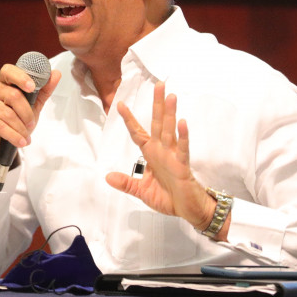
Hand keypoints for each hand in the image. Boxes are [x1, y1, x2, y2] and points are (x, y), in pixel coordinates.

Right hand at [0, 64, 59, 178]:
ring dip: (21, 128)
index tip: (32, 87)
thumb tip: (56, 73)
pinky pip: (0, 126)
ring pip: (8, 114)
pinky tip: (21, 142)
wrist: (0, 144)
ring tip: (26, 136)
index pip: (9, 71)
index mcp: (3, 81)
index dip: (21, 77)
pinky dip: (14, 136)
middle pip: (13, 96)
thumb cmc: (16, 120)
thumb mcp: (32, 105)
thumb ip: (43, 90)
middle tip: (32, 124)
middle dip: (27, 113)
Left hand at [108, 83, 220, 236]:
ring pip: (170, 131)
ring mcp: (173, 156)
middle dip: (157, 105)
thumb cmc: (169, 198)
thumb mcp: (142, 191)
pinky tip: (182, 122)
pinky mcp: (183, 166)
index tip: (120, 104)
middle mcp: (162, 151)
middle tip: (159, 85)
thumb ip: (126, 183)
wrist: (188, 210)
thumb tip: (108, 176)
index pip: (138, 133)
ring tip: (170, 96)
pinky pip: (182, 149)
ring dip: (170, 114)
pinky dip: (182, 136)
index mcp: (151, 155)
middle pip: (158, 124)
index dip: (130, 120)